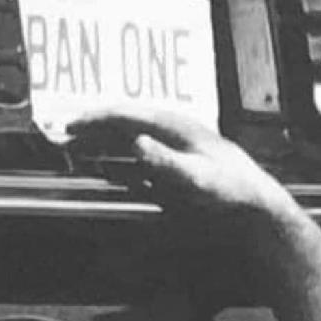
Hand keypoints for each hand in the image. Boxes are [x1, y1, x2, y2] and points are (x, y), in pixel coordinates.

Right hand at [66, 107, 293, 220]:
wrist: (254, 205)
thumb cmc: (229, 191)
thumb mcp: (196, 178)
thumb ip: (164, 162)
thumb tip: (136, 142)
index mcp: (174, 127)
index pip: (126, 115)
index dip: (95, 119)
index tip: (71, 126)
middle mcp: (171, 132)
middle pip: (124, 123)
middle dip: (93, 129)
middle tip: (65, 136)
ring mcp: (173, 148)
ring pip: (129, 138)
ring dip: (102, 143)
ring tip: (79, 148)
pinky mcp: (174, 166)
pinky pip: (139, 157)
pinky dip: (117, 160)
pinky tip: (108, 168)